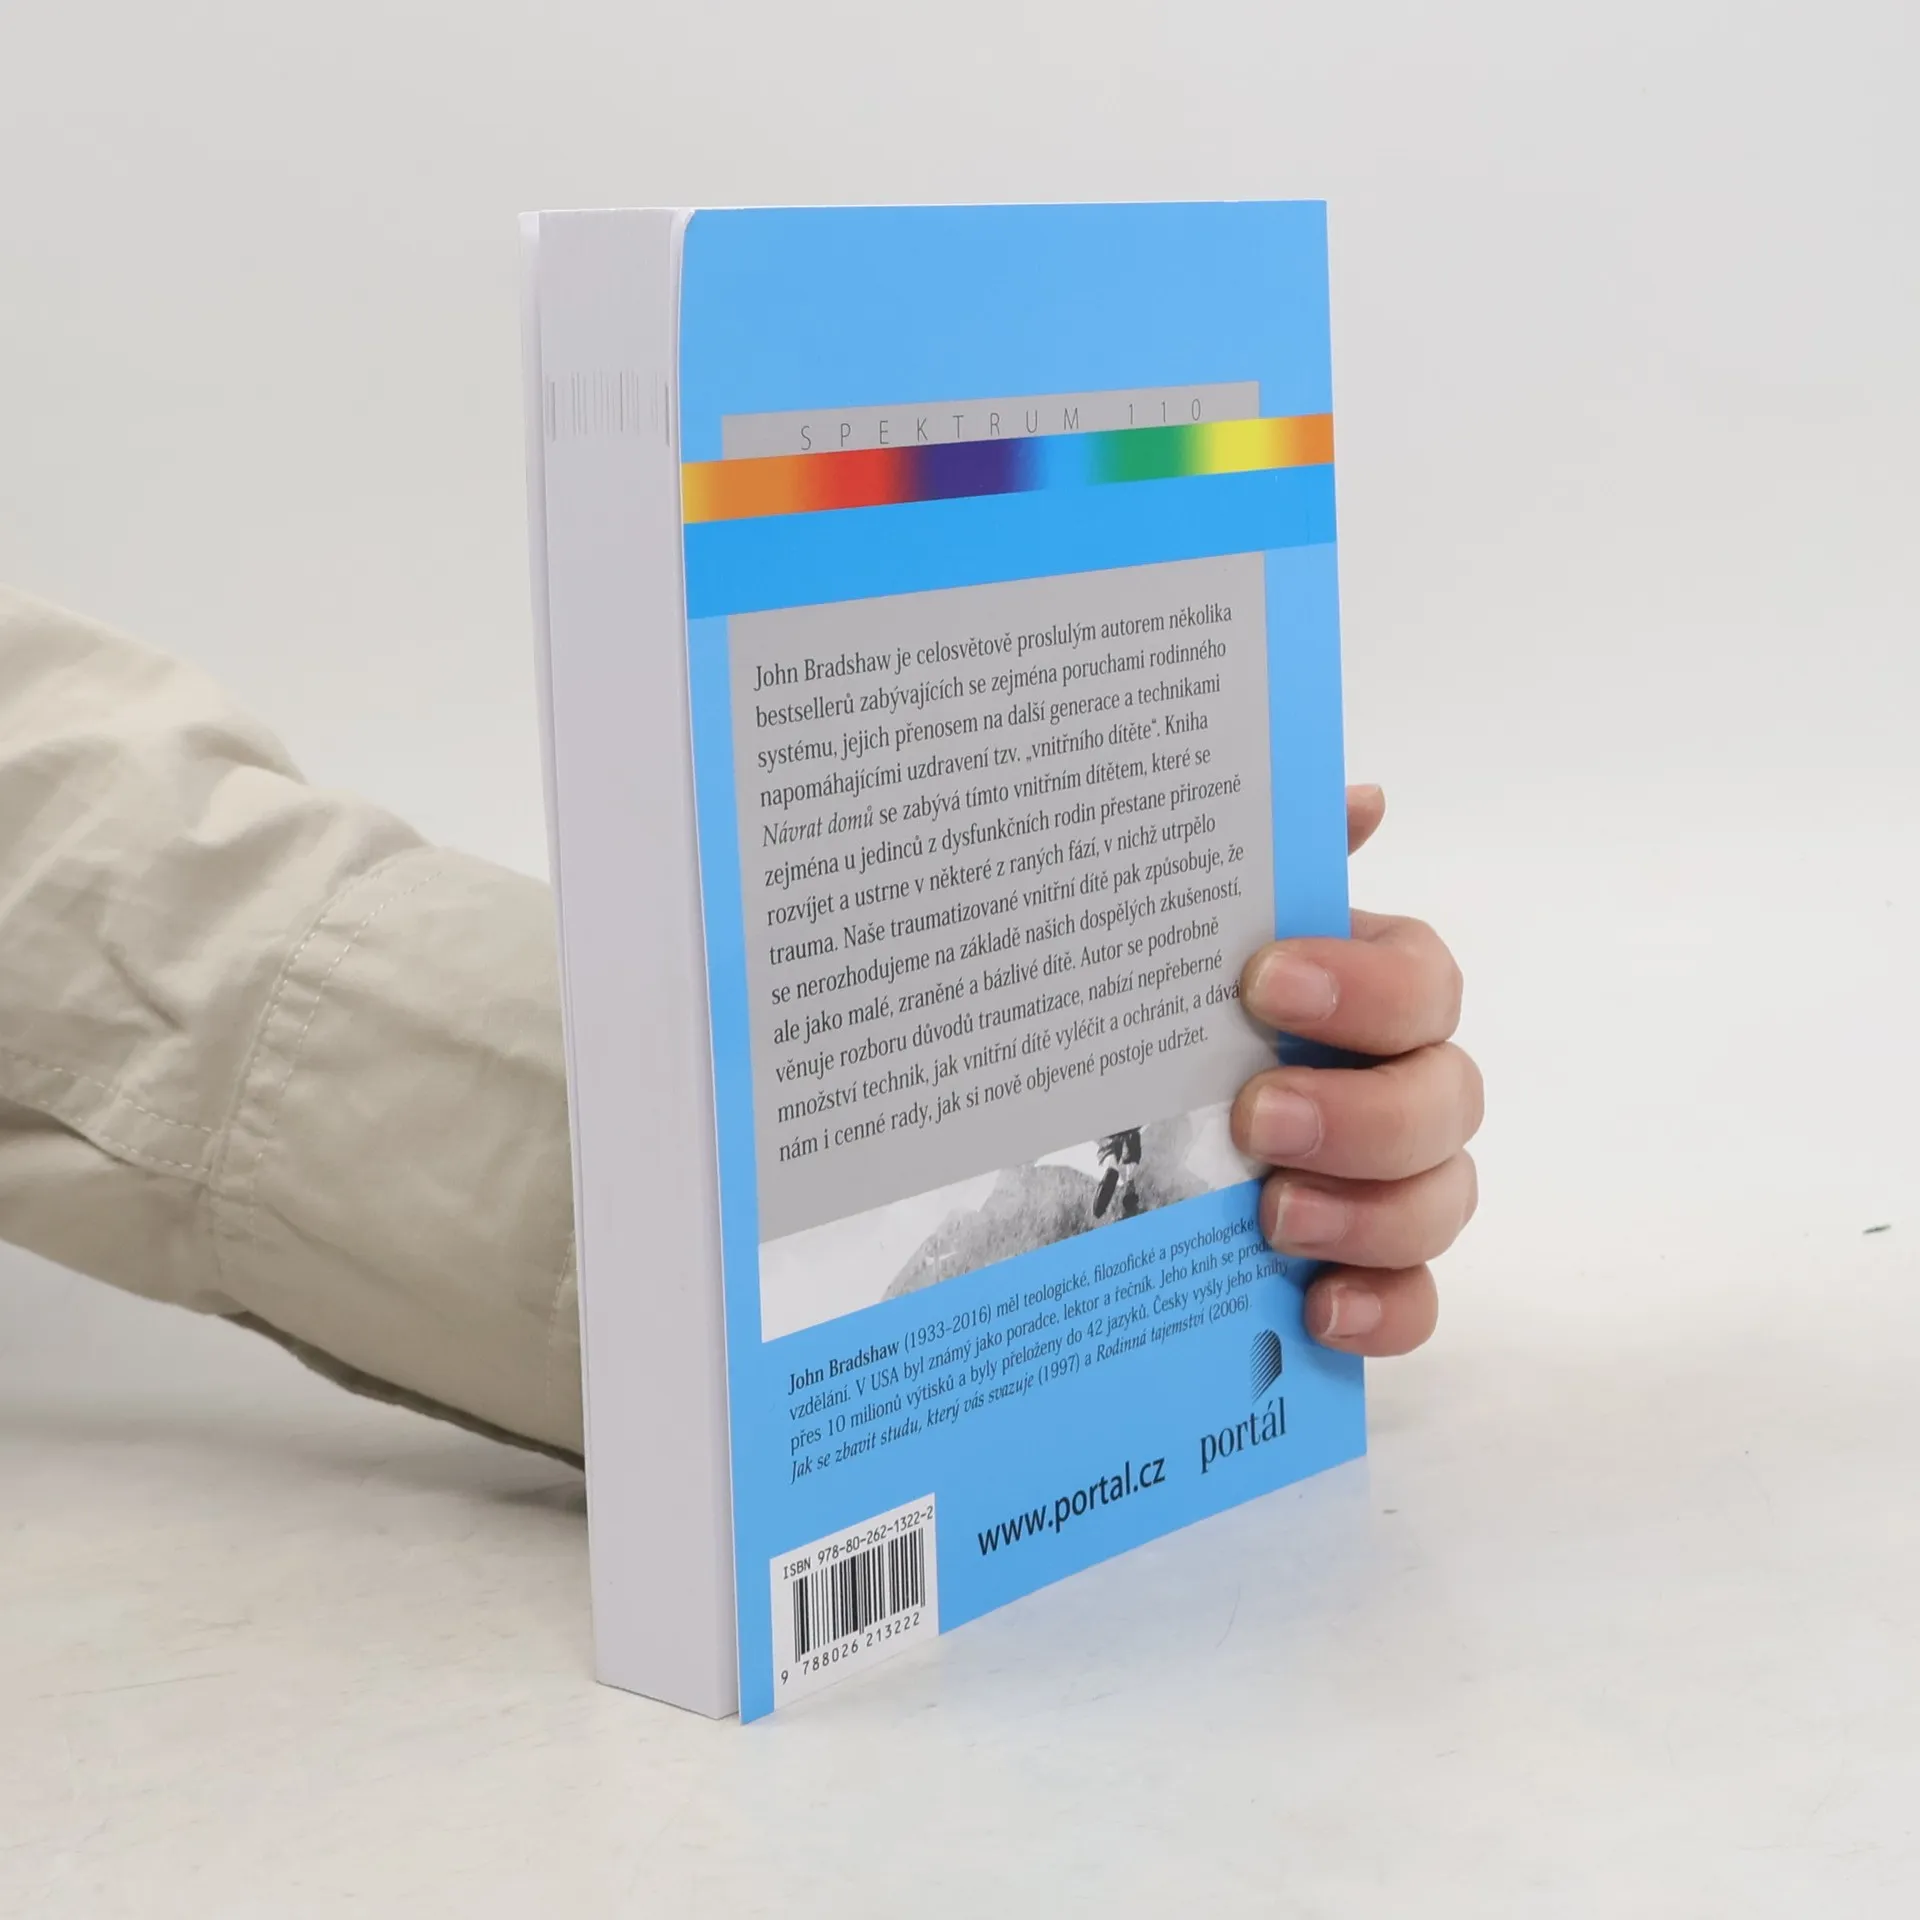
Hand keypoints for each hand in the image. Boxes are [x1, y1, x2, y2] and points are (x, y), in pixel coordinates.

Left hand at [1230, 785, 1480, 1356]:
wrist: (1124, 1125)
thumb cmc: (1189, 1011)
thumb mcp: (1204, 931)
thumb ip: (1274, 863)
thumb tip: (1359, 798)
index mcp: (1372, 994)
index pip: (1422, 982)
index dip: (1365, 984)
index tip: (1264, 983)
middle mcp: (1404, 1084)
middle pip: (1447, 1097)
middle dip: (1360, 1112)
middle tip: (1257, 1117)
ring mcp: (1398, 1183)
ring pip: (1445, 1199)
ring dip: (1369, 1211)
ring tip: (1274, 1216)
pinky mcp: (1372, 1270)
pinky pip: (1419, 1301)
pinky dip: (1384, 1309)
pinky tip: (1316, 1308)